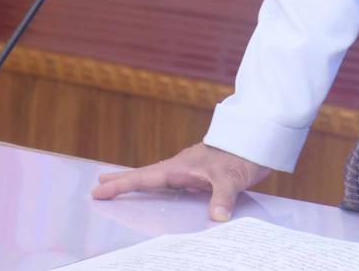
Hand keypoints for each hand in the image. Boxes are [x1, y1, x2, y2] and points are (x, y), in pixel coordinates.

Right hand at [91, 143, 271, 221]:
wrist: (260, 140)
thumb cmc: (243, 155)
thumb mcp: (232, 177)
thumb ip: (222, 196)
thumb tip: (217, 218)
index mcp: (181, 166)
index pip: (145, 176)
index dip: (122, 184)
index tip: (99, 188)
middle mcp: (181, 167)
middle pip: (146, 174)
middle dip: (122, 180)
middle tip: (98, 183)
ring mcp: (191, 169)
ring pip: (158, 176)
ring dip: (139, 181)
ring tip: (121, 185)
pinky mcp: (201, 173)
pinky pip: (173, 182)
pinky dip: (159, 185)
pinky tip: (162, 190)